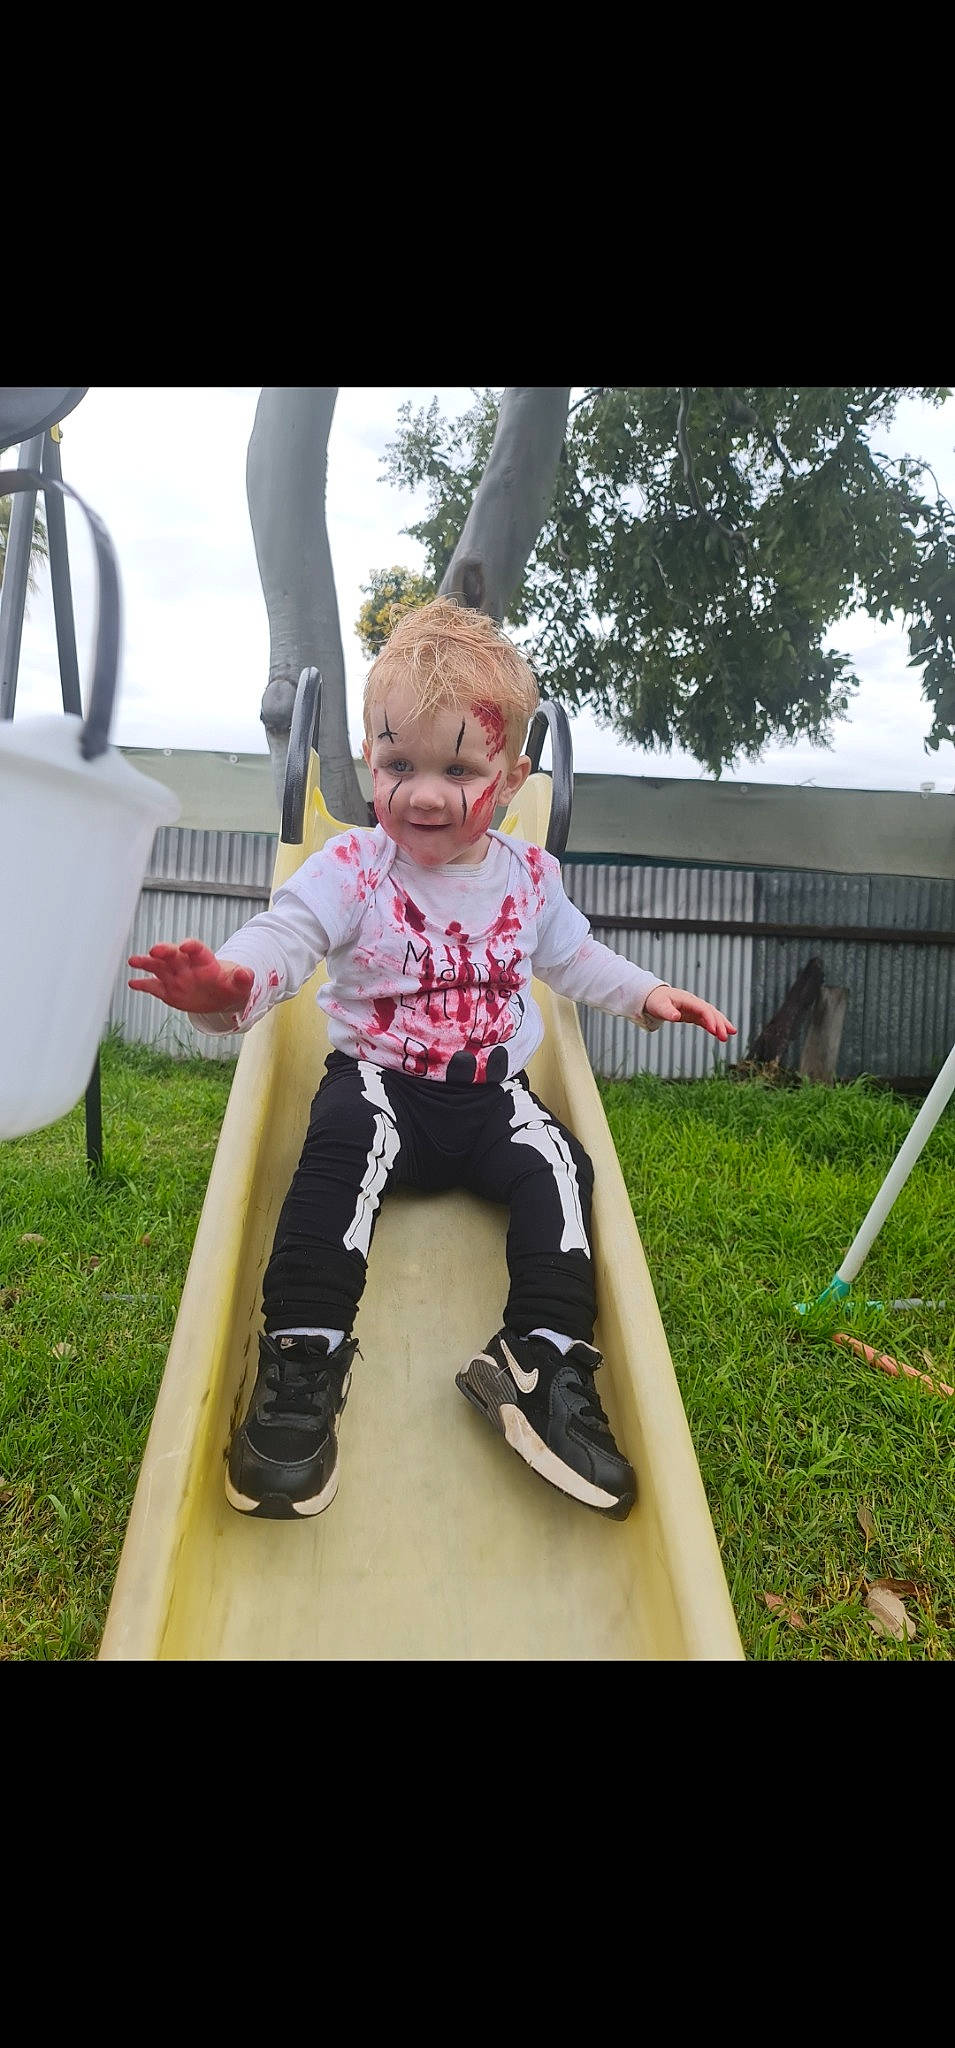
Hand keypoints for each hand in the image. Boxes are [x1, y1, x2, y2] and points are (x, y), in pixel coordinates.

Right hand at [127, 939, 254, 1013]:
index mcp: (204, 960)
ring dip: (146, 962)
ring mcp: (175, 976)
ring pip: (159, 967)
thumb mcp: (241, 983)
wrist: (222, 996)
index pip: (197, 950)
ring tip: (133, 960)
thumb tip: (247, 973)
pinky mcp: (168, 990)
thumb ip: (243, 977)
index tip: (185, 946)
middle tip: (154, 949)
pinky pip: (153, 986)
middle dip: (164, 951)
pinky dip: (143, 984)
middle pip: (173, 955)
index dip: (191, 946)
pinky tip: (132, 982)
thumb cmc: (231, 985)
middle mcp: (186, 965)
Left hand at [643, 984, 736, 1041]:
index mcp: (688, 1000)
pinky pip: (707, 1020)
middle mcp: (694, 1003)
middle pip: (711, 1012)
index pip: (703, 1009)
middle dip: (720, 1024)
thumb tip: (676, 1016)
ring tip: (733, 1033)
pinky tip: (720, 1035)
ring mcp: (695, 1009)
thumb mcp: (659, 1006)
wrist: (654, 997)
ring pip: (712, 1016)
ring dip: (722, 1024)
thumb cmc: (656, 1001)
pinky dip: (714, 1026)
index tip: (714, 1031)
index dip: (709, 1019)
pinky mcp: (694, 1014)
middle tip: (726, 1037)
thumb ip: (667, 1011)